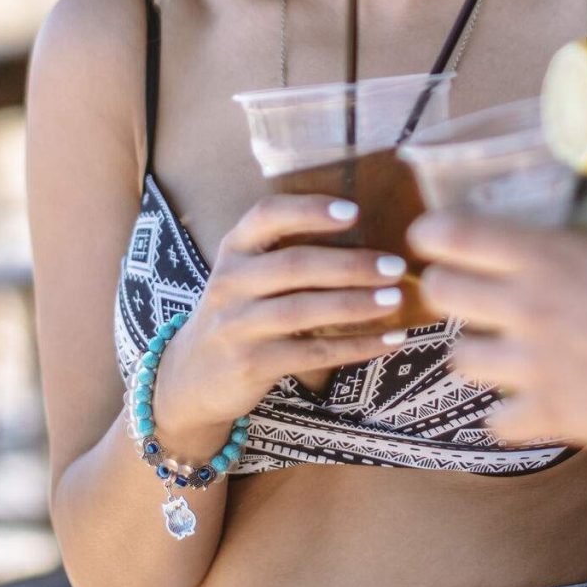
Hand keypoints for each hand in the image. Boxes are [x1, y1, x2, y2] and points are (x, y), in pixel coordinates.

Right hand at [148, 195, 406, 458]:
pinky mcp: (251, 363)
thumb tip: (369, 236)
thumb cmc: (238, 313)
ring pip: (303, 311)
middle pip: (294, 265)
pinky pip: (312, 354)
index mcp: (234, 249)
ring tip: (395, 300)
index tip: (353, 211)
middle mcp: (231, 282)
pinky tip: (389, 340)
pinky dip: (355, 347)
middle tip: (394, 266)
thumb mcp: (246, 275)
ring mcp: (237, 325)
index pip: (267, 215)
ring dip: (355, 304)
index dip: (309, 210)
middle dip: (349, 265)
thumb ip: (286, 253)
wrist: (191, 376)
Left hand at [410, 211, 586, 465]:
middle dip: (445, 289)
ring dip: (474, 353)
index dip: (433, 233)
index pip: (459, 236)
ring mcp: (532, 367)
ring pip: (459, 358)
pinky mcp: (548, 416)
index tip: (430, 236)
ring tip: (496, 352)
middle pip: (441, 293)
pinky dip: (507, 416)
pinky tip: (526, 407)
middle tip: (465, 292)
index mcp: (551, 258)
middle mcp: (527, 308)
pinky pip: (496, 421)